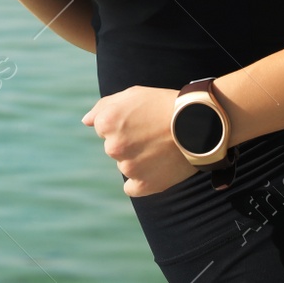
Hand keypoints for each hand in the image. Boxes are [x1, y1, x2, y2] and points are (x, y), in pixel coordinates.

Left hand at [82, 85, 196, 196]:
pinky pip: (132, 188)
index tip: (141, 120)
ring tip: (160, 148)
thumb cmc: (164, 104)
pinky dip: (142, 181)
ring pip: (125, 165)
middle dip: (129, 141)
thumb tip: (86, 121)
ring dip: (137, 159)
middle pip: (114, 147)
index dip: (124, 122)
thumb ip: (102, 107)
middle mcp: (113, 146)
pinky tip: (155, 169)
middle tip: (152, 134)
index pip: (104, 128)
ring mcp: (128, 168)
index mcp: (106, 123)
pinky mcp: (144, 185)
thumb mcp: (131, 94)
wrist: (198, 123)